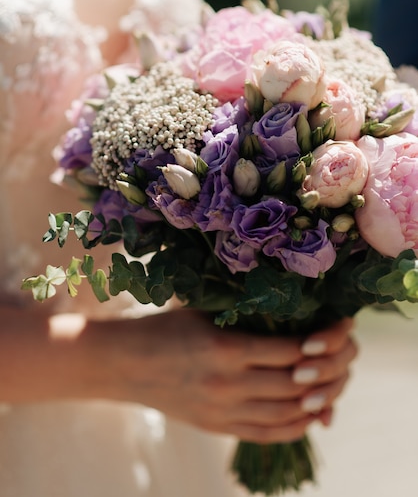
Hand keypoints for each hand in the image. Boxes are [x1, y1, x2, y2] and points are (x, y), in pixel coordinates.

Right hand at [86, 310, 356, 443]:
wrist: (124, 363)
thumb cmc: (166, 327)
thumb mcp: (205, 310)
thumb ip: (246, 315)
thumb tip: (296, 314)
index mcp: (224, 346)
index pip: (292, 349)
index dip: (325, 340)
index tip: (341, 328)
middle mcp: (227, 383)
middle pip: (297, 384)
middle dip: (331, 370)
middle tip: (345, 355)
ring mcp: (223, 410)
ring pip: (288, 413)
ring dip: (320, 400)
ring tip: (334, 383)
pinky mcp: (218, 427)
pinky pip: (269, 434)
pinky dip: (298, 425)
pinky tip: (312, 413)